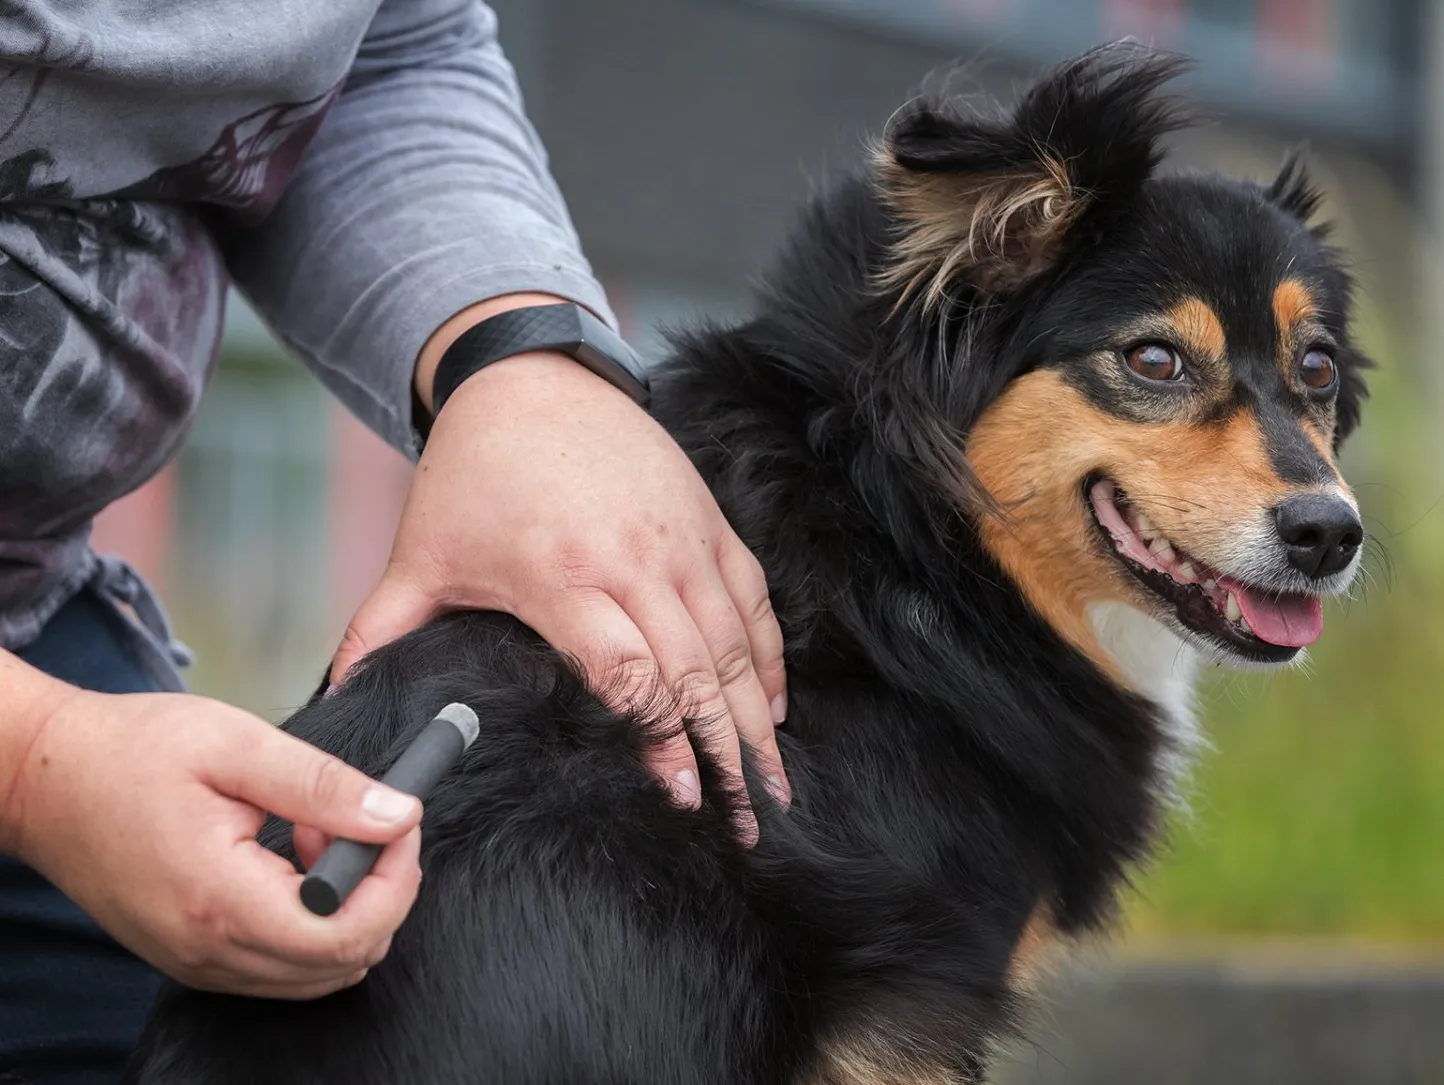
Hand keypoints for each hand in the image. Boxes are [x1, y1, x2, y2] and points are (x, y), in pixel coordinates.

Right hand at [4, 689, 422, 998]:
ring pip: (316, 973)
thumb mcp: (238, 746)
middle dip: (378, 893)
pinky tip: (289, 860)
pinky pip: (279, 966)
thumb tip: (399, 816)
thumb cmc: (133, 751)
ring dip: (344, 908)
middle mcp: (208, 950)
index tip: (398, 824)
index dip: (395, 882)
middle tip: (358, 823)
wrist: (46, 779)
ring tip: (316, 833)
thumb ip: (325, 786)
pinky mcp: (191, 958)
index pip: (347, 935)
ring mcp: (196, 963)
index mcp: (221, 899)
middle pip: (341, 963)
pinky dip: (308, 921)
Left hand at [332, 299, 788, 842]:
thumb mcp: (421, 554)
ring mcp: (680, 540)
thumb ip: (380, 632)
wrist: (530, 378)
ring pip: (736, 643)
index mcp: (564, 577)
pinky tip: (771, 706)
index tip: (681, 799)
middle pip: (697, 672)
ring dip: (758, 719)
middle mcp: (635, 561)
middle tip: (748, 821)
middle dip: (727, 754)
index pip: (631, 677)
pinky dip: (768, 655)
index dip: (662, 743)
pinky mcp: (707, 522)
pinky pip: (752, 598)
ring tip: (775, 783)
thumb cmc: (473, 471)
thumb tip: (334, 698)